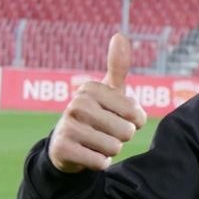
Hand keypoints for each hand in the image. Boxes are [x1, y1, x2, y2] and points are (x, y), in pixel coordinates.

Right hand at [47, 33, 147, 172]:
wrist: (67, 145)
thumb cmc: (97, 114)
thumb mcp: (109, 91)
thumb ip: (118, 66)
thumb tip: (119, 35)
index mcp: (91, 89)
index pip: (135, 113)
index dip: (135, 121)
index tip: (121, 118)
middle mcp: (76, 104)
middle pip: (126, 131)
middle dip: (122, 137)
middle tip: (106, 132)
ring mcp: (67, 126)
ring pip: (114, 147)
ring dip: (110, 150)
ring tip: (96, 142)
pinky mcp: (62, 149)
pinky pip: (100, 162)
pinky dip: (100, 162)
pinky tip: (88, 154)